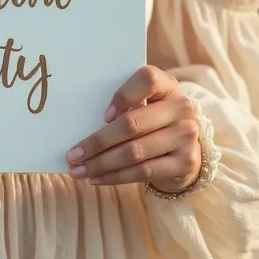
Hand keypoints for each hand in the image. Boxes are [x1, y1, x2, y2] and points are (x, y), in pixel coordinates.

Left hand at [65, 65, 201, 192]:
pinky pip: (143, 172)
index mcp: (168, 85)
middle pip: (133, 124)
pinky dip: (116, 177)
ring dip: (101, 164)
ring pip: (134, 152)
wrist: (187, 146)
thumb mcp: (146, 102)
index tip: (102, 116)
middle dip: (97, 142)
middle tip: (72, 155)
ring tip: (78, 171)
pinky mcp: (185, 163)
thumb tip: (81, 124)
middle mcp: (181, 108)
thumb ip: (124, 104)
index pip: (147, 80)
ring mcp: (186, 136)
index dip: (123, 96)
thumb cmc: (153, 119)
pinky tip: (97, 178)